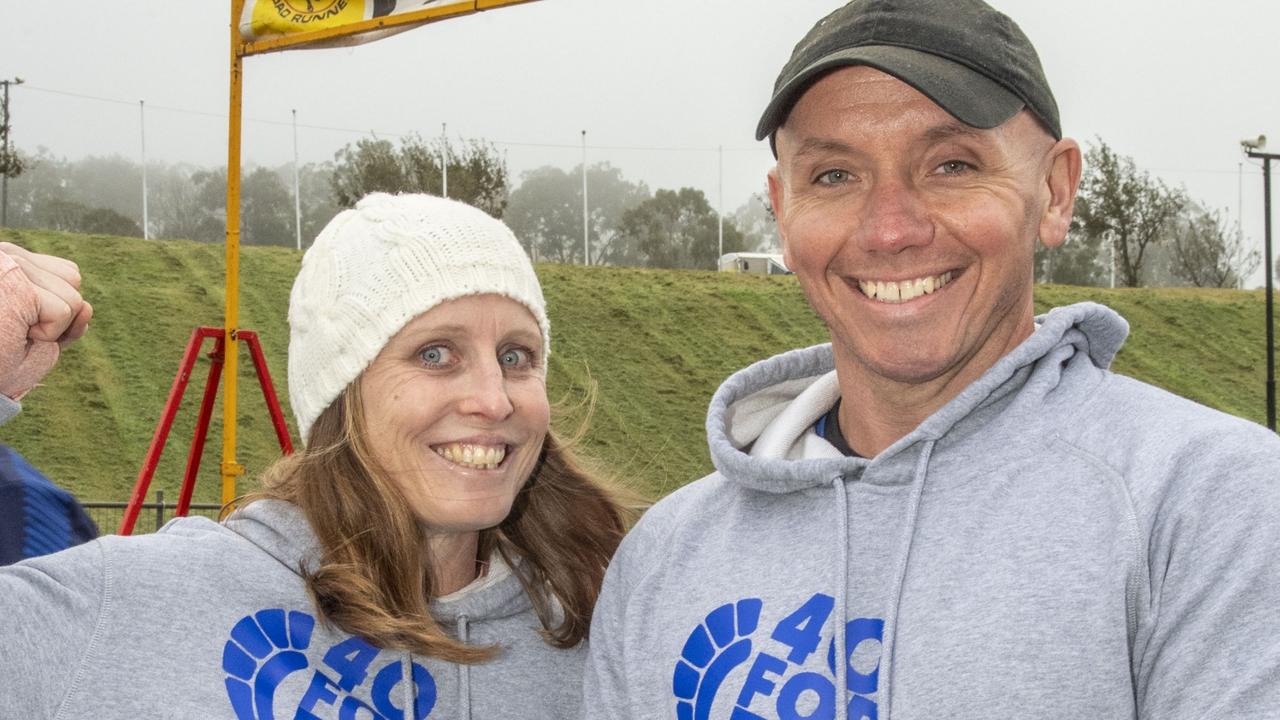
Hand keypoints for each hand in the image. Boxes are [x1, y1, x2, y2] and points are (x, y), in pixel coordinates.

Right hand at [0, 243, 91, 399]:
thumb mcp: (37, 330)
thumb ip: (66, 313)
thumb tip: (87, 307)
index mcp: (6, 259)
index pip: (64, 274)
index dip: (57, 306)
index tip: (23, 322)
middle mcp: (5, 255)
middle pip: (72, 281)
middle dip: (57, 315)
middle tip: (17, 329)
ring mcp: (8, 265)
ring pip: (74, 296)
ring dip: (53, 326)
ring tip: (14, 329)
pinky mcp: (16, 286)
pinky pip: (65, 311)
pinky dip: (49, 334)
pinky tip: (16, 333)